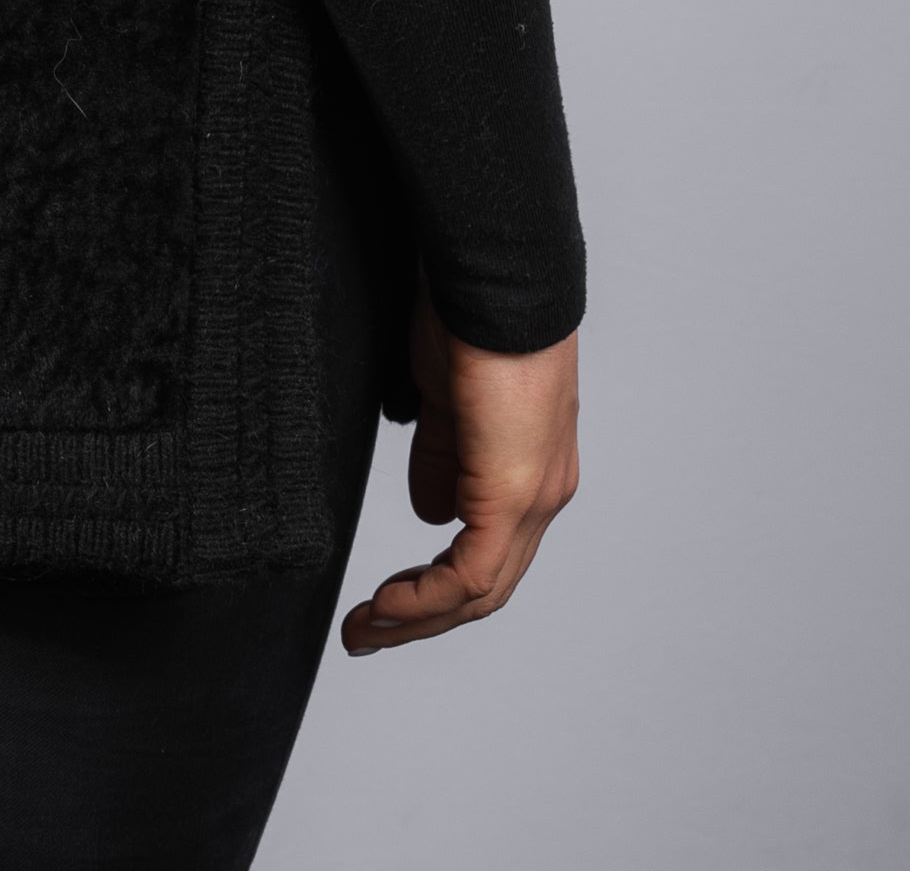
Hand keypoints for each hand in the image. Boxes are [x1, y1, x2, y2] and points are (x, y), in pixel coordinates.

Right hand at [340, 294, 579, 653]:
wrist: (495, 276)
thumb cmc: (469, 314)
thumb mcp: (444, 396)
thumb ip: (440, 454)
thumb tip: (429, 509)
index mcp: (527, 466)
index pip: (487, 550)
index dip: (433, 585)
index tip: (382, 601)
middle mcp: (543, 492)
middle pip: (486, 585)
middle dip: (422, 617)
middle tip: (367, 632)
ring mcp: (535, 496)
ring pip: (481, 590)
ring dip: (418, 618)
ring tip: (366, 629)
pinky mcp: (515, 493)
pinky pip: (472, 573)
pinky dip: (425, 599)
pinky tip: (387, 606)